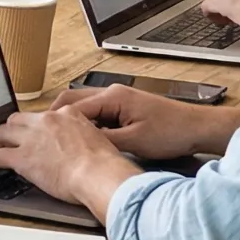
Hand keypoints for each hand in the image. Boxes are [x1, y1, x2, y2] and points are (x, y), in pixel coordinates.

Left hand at [0, 106, 136, 211]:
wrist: (99, 174)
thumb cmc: (105, 164)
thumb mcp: (99, 139)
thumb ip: (84, 137)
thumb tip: (82, 147)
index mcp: (67, 114)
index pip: (44, 116)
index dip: (36, 126)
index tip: (35, 134)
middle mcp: (46, 121)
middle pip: (19, 119)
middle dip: (12, 129)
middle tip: (10, 139)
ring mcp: (32, 138)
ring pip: (4, 133)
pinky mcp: (22, 158)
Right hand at [52, 84, 229, 160]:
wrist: (197, 128)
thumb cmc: (172, 132)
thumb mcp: (134, 142)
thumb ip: (104, 142)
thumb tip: (79, 146)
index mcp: (112, 97)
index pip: (72, 107)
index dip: (55, 123)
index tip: (42, 137)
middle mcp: (112, 93)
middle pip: (72, 101)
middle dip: (56, 119)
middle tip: (42, 137)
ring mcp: (118, 100)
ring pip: (83, 107)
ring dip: (71, 121)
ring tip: (59, 140)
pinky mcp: (124, 108)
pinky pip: (96, 114)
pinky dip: (85, 124)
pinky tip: (83, 140)